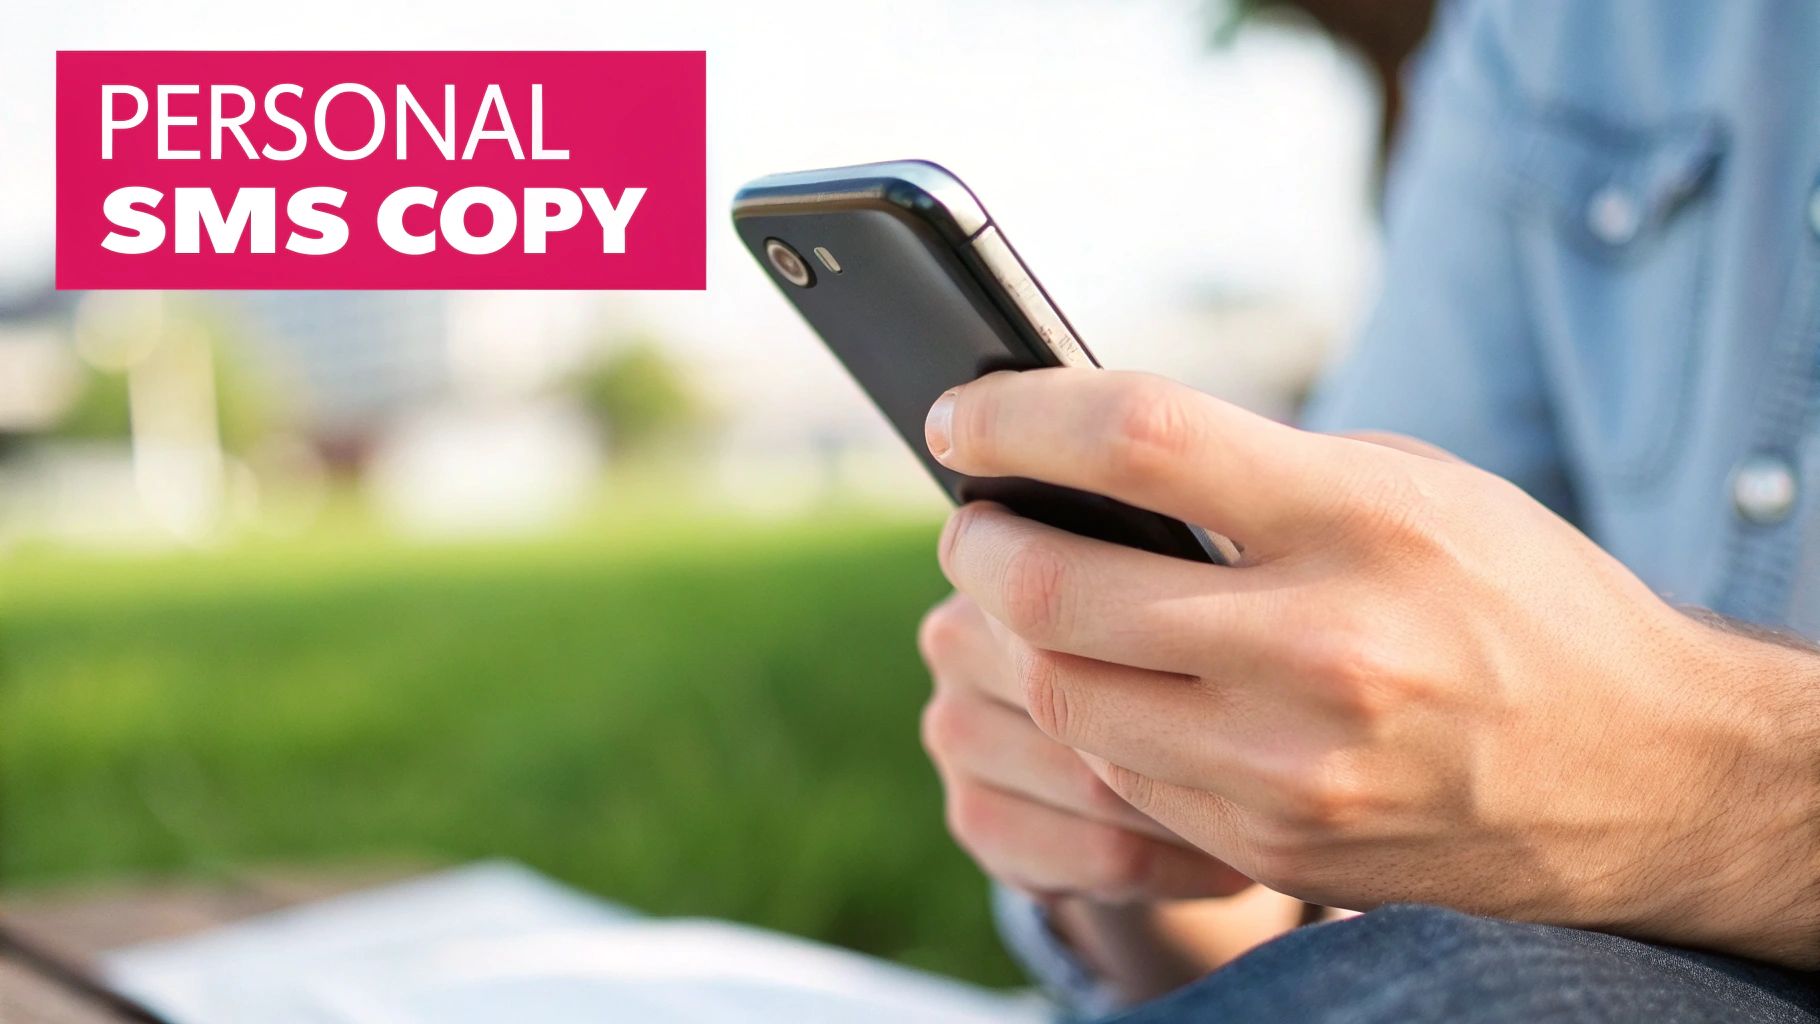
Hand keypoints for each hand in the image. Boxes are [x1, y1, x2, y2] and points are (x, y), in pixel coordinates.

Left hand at [924, 368, 1819, 966]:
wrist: (1639, 767)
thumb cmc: (1515, 595)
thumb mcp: (1404, 487)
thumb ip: (1249, 472)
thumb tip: (1077, 459)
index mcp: (1362, 519)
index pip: (1138, 440)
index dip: (1017, 418)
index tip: (957, 415)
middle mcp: (1324, 647)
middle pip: (1060, 590)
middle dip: (981, 547)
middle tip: (974, 524)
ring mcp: (1294, 767)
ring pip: (1067, 698)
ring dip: (1013, 640)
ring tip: (1022, 599)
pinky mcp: (1277, 845)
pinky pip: (1121, 776)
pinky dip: (1090, 718)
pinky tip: (1102, 679)